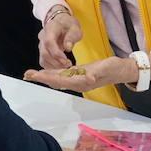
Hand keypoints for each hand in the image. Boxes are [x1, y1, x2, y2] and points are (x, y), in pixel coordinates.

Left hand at [24, 56, 138, 93]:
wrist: (123, 71)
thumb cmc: (115, 68)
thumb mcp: (105, 68)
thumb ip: (96, 73)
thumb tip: (86, 78)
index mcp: (82, 81)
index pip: (61, 80)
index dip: (48, 77)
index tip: (36, 75)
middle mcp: (77, 83)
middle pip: (56, 81)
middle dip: (41, 77)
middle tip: (27, 74)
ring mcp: (78, 80)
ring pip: (58, 79)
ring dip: (45, 76)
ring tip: (31, 74)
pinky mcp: (79, 75)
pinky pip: (63, 76)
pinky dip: (53, 74)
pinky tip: (46, 72)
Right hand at [38, 6, 82, 68]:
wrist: (60, 22)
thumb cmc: (68, 25)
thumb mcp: (75, 27)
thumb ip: (72, 36)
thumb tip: (68, 47)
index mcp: (51, 28)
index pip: (49, 42)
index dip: (56, 53)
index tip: (66, 60)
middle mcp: (43, 37)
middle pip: (45, 53)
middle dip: (56, 63)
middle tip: (69, 65)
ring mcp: (41, 45)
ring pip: (43, 59)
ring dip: (54, 66)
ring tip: (66, 67)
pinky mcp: (42, 52)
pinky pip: (44, 62)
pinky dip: (52, 67)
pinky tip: (61, 67)